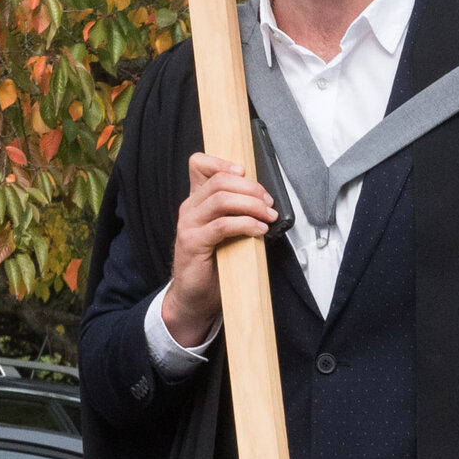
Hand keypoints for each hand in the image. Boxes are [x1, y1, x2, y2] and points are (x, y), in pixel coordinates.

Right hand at [160, 150, 281, 351]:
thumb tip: (265, 198)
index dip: (223, 162)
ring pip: (222, 199)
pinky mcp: (193, 242)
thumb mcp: (225, 231)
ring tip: (269, 215)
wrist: (195, 296)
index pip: (199, 164)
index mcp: (196, 200)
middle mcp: (190, 208)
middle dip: (251, 188)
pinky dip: (246, 224)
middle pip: (220, 181)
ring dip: (252, 205)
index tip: (246, 172)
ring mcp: (189, 224)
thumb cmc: (214, 263)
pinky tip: (259, 229)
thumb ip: (235, 211)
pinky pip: (223, 225)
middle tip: (269, 201)